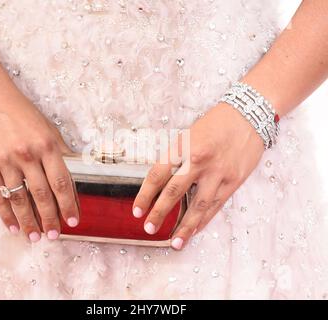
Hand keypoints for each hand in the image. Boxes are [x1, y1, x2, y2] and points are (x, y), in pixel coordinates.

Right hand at [0, 91, 78, 241]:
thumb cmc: (25, 115)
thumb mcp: (50, 130)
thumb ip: (62, 154)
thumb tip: (77, 176)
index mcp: (47, 145)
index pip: (62, 182)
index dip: (69, 204)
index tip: (73, 221)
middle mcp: (27, 154)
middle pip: (41, 194)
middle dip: (50, 218)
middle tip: (54, 235)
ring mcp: (5, 161)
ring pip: (19, 199)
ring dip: (28, 221)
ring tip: (35, 237)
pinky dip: (5, 214)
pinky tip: (13, 226)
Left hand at [133, 102, 264, 249]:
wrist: (248, 116)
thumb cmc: (215, 124)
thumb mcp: (188, 135)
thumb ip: (176, 158)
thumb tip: (161, 182)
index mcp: (183, 147)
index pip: (157, 175)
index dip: (145, 195)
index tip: (137, 210)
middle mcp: (199, 161)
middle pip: (174, 192)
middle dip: (160, 213)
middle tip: (149, 228)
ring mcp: (217, 173)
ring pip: (198, 205)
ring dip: (185, 226)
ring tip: (174, 242)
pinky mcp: (233, 181)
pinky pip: (215, 205)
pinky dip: (204, 220)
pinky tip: (194, 231)